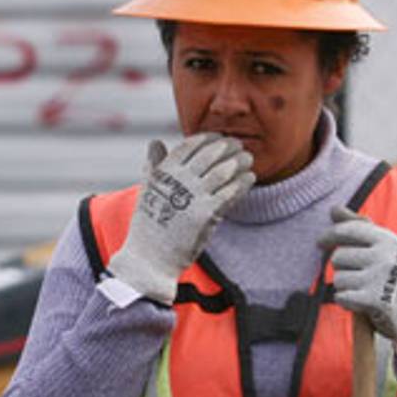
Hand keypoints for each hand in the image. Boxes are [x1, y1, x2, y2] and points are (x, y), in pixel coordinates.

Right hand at [108, 133, 254, 303]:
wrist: (150, 259)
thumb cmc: (148, 227)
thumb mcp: (146, 191)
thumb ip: (153, 166)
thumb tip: (154, 142)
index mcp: (163, 172)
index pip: (189, 145)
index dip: (207, 138)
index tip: (219, 138)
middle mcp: (178, 180)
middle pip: (210, 154)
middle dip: (227, 147)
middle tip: (238, 145)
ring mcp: (193, 196)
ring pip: (224, 171)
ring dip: (239, 162)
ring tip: (247, 159)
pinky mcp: (206, 214)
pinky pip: (231, 192)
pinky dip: (243, 182)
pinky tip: (249, 178)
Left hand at [318, 206, 396, 358]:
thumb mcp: (384, 249)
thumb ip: (358, 228)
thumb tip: (334, 209)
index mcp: (388, 240)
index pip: (348, 230)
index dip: (330, 236)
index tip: (320, 242)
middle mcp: (385, 256)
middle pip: (338, 256)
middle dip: (343, 268)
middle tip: (361, 277)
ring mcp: (380, 278)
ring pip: (338, 278)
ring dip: (345, 287)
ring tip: (364, 290)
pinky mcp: (374, 300)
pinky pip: (341, 296)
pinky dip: (347, 301)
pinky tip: (362, 303)